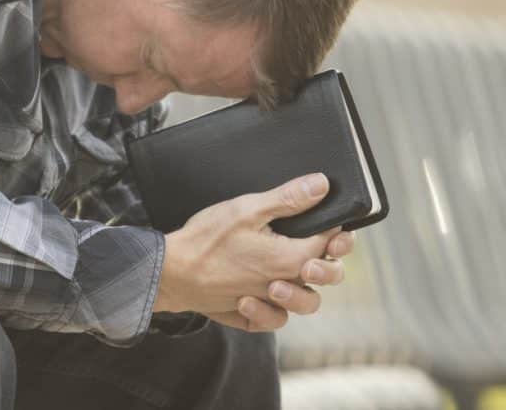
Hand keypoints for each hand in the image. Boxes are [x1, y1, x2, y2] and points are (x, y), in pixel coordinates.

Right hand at [153, 172, 348, 322]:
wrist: (170, 272)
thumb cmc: (206, 240)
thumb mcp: (247, 209)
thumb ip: (288, 199)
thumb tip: (321, 186)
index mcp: (288, 259)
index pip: (328, 244)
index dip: (335, 229)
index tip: (329, 218)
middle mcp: (283, 286)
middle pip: (326, 277)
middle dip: (329, 260)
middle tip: (318, 246)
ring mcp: (267, 304)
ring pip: (305, 304)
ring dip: (304, 288)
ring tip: (286, 273)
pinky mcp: (248, 316)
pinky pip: (275, 320)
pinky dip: (274, 310)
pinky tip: (263, 293)